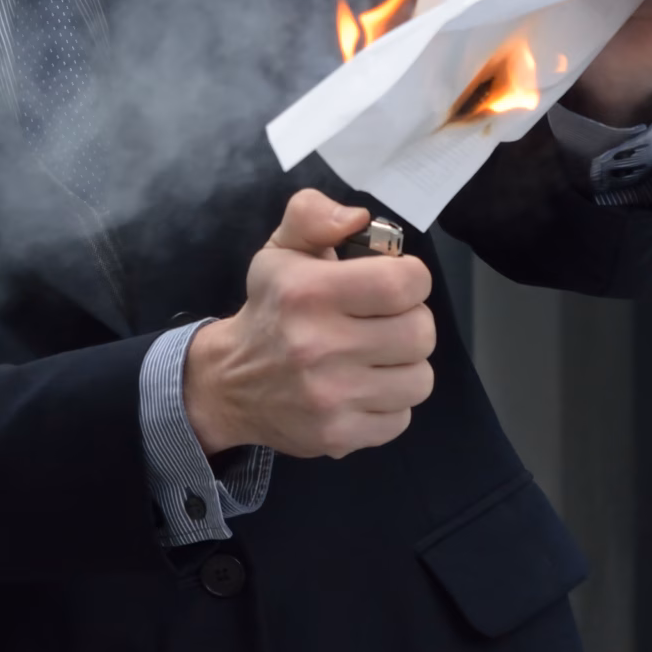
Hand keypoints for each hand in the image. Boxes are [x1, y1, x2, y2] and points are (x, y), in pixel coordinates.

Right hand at [182, 190, 435, 459]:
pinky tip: (363, 389)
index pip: (404, 284)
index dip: (412, 278)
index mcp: (309, 292)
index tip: (395, 282)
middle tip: (385, 321)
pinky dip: (389, 404)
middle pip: (421, 333)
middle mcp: (318, 346)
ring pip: (420, 379)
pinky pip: (401, 418)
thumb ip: (314, 215)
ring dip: (405, 366)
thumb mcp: (281, 249)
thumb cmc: (270, 307)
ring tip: (376, 356)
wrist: (230, 383)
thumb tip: (357, 217)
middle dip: (411, 321)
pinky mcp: (337, 435)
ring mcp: (329, 397)